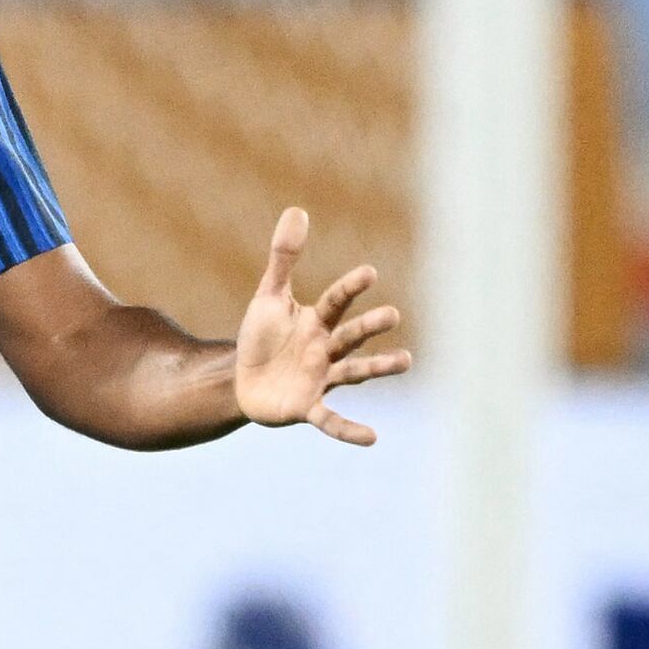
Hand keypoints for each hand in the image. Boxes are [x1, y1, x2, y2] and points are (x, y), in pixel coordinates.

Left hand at [232, 207, 409, 447]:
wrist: (243, 382)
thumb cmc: (261, 338)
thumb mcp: (268, 297)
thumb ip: (284, 258)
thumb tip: (298, 210)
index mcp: (317, 321)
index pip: (336, 301)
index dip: (350, 287)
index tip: (370, 272)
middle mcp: (326, 350)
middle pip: (350, 335)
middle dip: (369, 326)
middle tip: (392, 315)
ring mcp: (320, 379)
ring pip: (354, 372)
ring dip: (379, 368)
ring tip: (406, 361)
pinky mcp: (308, 407)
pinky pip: (331, 420)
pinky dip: (349, 429)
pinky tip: (372, 438)